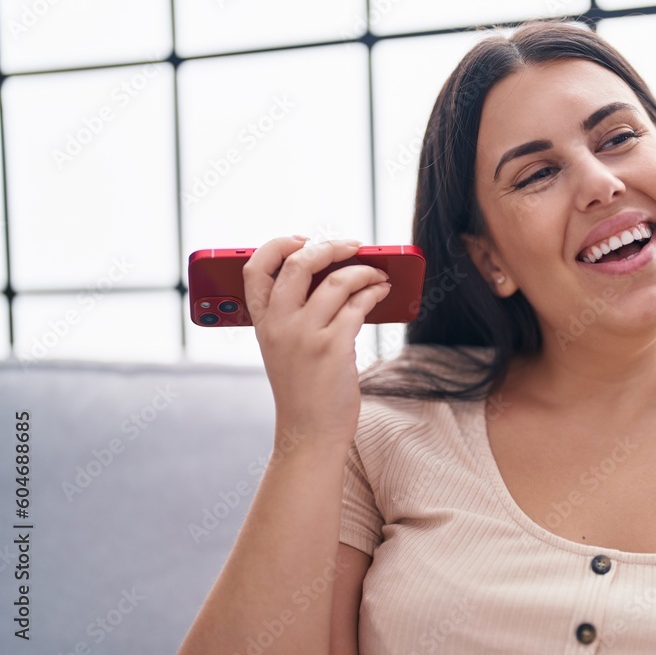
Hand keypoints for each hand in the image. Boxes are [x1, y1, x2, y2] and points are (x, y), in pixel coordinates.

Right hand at [243, 236, 390, 450]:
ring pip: (336, 280)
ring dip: (364, 271)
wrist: (309, 434)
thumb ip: (294, 316)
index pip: (255, 269)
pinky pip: (357, 304)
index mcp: (262, 324)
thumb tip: (334, 276)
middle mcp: (279, 325)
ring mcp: (305, 336)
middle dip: (329, 246)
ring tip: (378, 273)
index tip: (303, 239)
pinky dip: (374, 291)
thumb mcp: (284, 350)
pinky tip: (383, 291)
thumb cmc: (302, 391)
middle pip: (298, 263)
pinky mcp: (333, 348)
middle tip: (352, 246)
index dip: (278, 245)